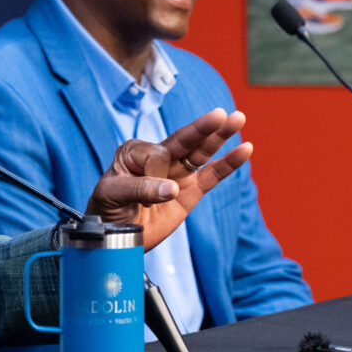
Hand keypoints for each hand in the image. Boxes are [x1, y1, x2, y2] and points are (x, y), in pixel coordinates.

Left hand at [84, 108, 252, 249]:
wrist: (114, 237)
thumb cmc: (106, 210)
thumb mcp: (111, 195)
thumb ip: (140, 189)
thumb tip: (173, 189)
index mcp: (135, 152)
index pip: (156, 153)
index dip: (155, 172)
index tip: (142, 193)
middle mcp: (158, 158)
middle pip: (185, 140)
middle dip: (203, 128)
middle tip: (221, 114)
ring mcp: (177, 173)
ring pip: (201, 152)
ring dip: (219, 136)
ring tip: (238, 118)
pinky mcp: (190, 191)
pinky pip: (212, 176)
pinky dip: (228, 163)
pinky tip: (244, 149)